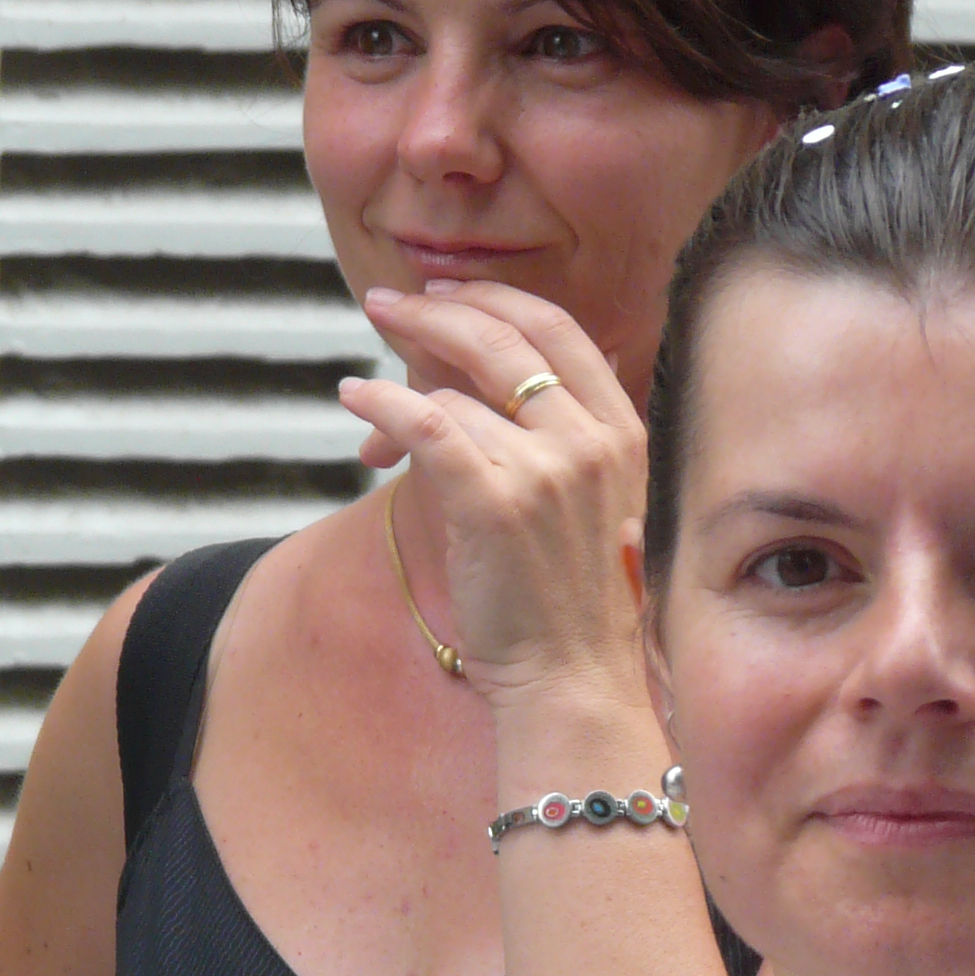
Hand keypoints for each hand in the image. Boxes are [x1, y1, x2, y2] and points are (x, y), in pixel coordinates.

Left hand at [340, 282, 647, 702]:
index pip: (555, 327)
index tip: (445, 294)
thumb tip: (475, 366)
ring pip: (451, 393)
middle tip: (385, 305)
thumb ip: (553, 430)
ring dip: (398, 400)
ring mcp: (546, 470)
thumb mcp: (586, 501)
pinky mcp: (493, 503)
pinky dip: (379, 405)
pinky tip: (353, 400)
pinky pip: (423, 424)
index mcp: (621, 430)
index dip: (490, 297)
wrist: (571, 681)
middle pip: (500, 336)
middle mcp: (590, 440)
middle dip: (433, 311)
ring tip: (372, 432)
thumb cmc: (566, 602)